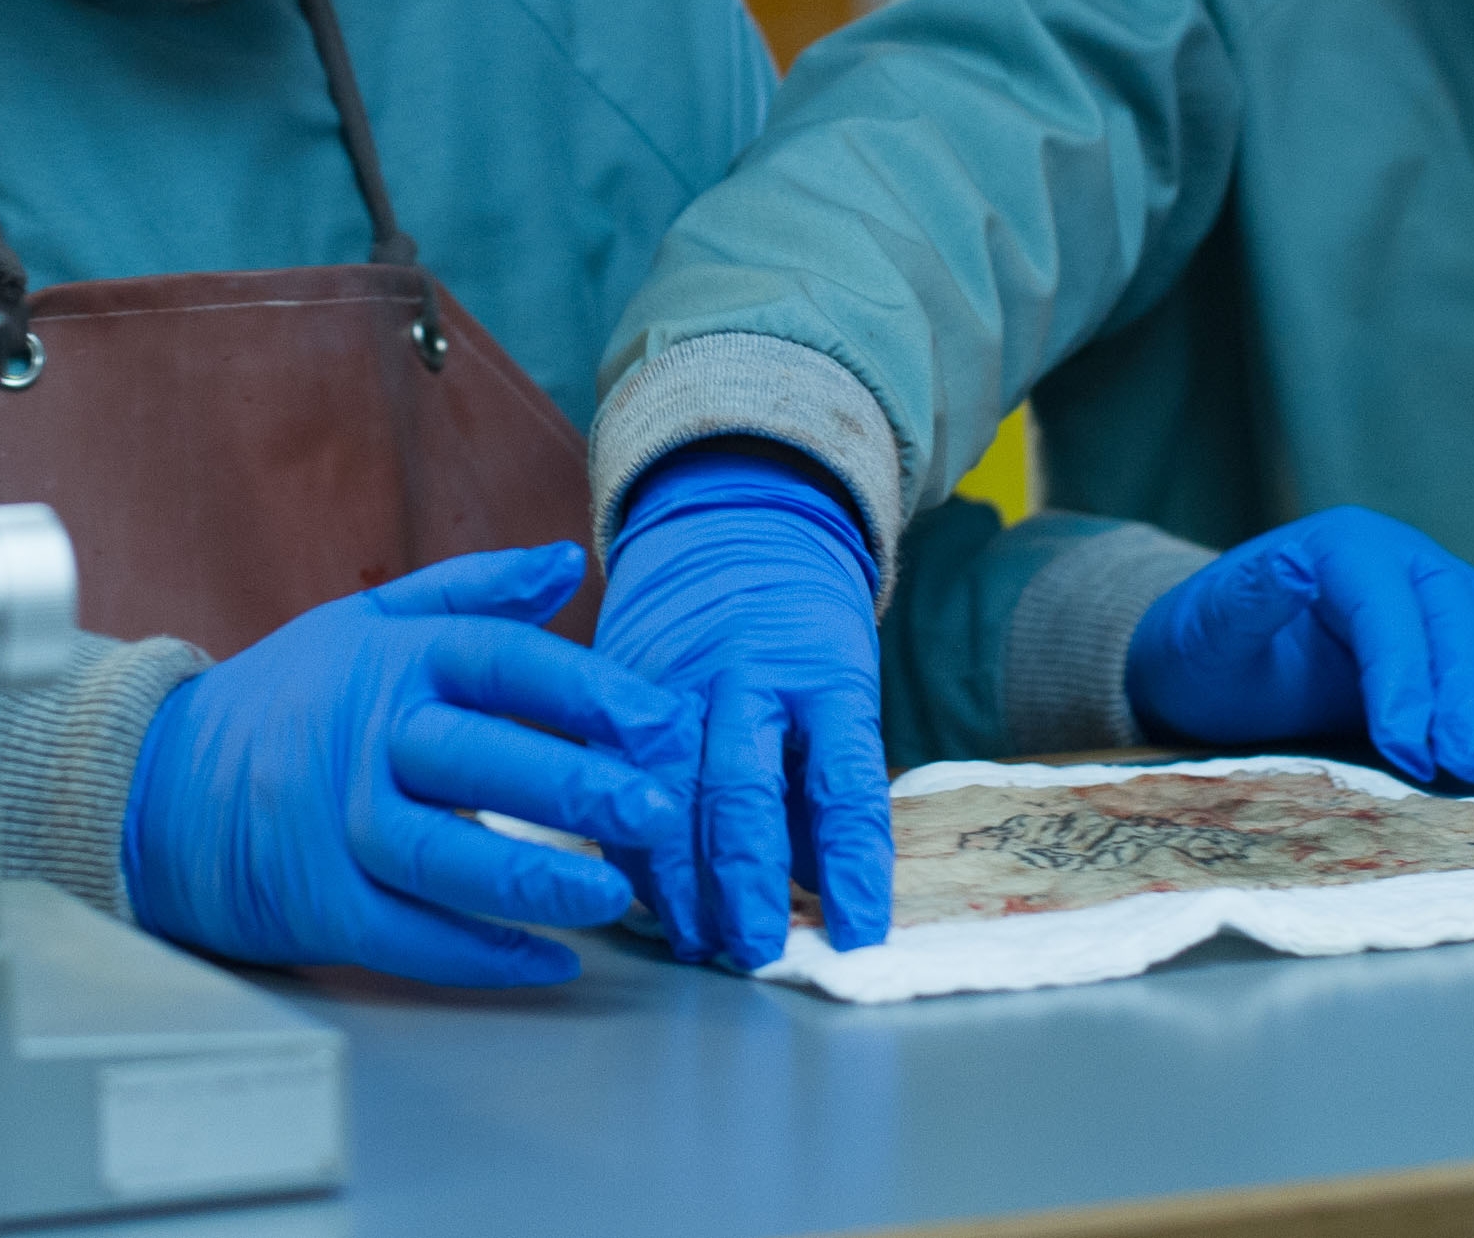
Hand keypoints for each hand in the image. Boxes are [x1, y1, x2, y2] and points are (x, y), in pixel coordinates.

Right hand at [122, 544, 697, 985]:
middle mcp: (364, 739)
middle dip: (580, 789)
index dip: (590, 690)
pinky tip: (552, 960)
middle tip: (661, 811)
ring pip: (448, 859)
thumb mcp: (368, 621)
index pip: (502, 662)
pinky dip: (483, 956)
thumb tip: (570, 561)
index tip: (664, 720)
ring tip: (614, 892)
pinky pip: (411, 938)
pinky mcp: (319, 903)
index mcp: (390, 662)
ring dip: (539, 882)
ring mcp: (335, 826)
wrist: (158, 786)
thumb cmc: (288, 699)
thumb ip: (474, 592)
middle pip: (484, 762)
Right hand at [595, 445, 892, 968]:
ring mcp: (675, 678)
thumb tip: (824, 900)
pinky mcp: (619, 683)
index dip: (853, 865)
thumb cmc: (802, 633)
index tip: (860, 934)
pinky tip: (636, 892)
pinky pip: (613, 771)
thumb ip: (825, 791)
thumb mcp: (841, 689)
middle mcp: (747, 676)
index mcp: (824, 676)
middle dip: (746, 881)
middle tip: (752, 952)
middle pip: (742, 790)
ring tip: (693, 942)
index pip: (845, 783)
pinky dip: (625, 836)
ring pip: (666, 787)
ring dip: (676, 877)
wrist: (732, 521)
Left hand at [1125, 507, 1473, 784]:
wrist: (1218, 672)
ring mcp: (1444, 600)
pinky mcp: (1466, 647)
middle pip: (1456, 618)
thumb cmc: (1209, 651)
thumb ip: (1247, 601)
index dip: (1404, 672)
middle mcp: (1407, 561)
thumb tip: (1287, 569)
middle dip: (1461, 697)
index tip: (1405, 744)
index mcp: (1346, 546)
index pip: (1388, 602)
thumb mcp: (1211, 629)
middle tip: (1456, 769)